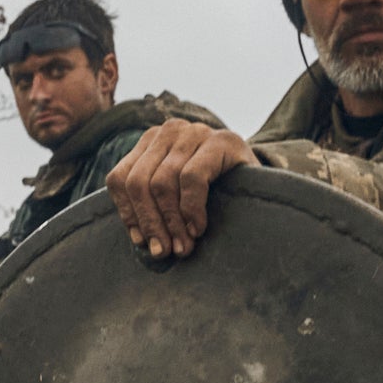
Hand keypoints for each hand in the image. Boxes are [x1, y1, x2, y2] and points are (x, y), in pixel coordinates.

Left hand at [105, 120, 256, 259]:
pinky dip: (191, 209)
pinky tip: (198, 228)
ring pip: (162, 182)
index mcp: (149, 142)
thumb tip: (140, 242)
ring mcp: (195, 132)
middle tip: (164, 251)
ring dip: (172, 222)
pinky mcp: (222, 140)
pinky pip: (192, 178)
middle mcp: (169, 131)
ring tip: (184, 245)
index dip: (128, 214)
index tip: (143, 242)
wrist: (262, 180)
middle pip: (138, 182)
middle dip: (150, 223)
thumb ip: (153, 209)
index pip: (120, 178)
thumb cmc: (215, 194)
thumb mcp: (176, 198)